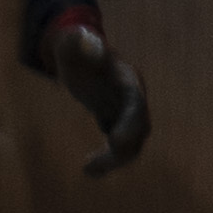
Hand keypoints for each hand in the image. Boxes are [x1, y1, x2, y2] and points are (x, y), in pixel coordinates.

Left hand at [35, 15, 144, 177]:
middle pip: (139, 129)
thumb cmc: (75, 45)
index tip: (114, 142)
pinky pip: (118, 146)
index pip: (135, 104)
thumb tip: (86, 40)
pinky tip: (90, 172)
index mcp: (128, 79)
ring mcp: (126, 112)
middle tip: (97, 161)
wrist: (79, 51)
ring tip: (89, 169)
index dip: (130, 124)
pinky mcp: (116, 122)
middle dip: (123, 148)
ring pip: (131, 143)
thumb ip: (80, 43)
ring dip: (113, 159)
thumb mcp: (74, 42)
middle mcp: (134, 99)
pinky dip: (107, 160)